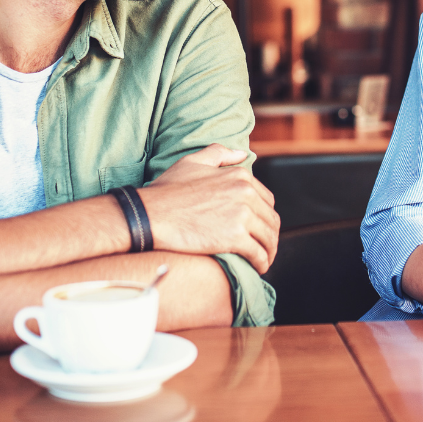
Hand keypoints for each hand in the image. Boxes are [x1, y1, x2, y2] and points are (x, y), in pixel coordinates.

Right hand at [141, 144, 279, 273]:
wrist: (151, 214)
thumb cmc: (167, 190)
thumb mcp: (193, 162)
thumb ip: (220, 154)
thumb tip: (244, 154)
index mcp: (240, 176)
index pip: (266, 200)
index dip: (264, 216)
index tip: (259, 228)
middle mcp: (246, 193)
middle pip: (270, 219)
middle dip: (269, 235)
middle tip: (263, 247)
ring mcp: (242, 215)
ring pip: (268, 238)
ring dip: (269, 251)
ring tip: (263, 260)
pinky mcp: (235, 237)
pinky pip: (258, 254)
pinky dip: (262, 262)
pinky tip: (258, 267)